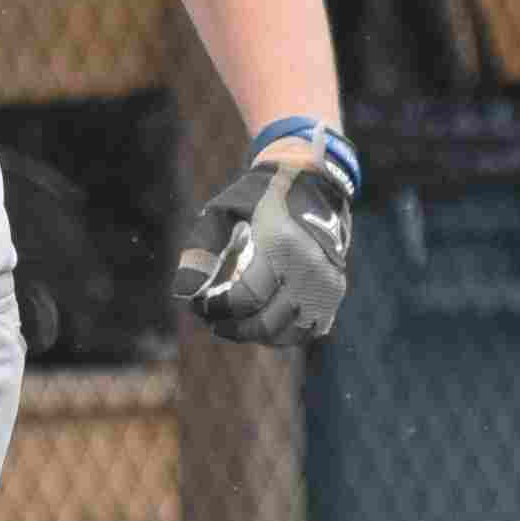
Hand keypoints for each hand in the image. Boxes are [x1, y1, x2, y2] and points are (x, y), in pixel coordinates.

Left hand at [170, 148, 352, 345]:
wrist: (313, 186)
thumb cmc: (258, 199)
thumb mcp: (224, 212)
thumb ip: (202, 250)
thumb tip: (184, 293)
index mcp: (281, 246)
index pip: (246, 298)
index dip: (217, 309)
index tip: (198, 304)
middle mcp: (309, 270)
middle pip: (266, 323)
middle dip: (231, 327)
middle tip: (209, 318)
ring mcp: (326, 285)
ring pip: (285, 334)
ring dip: (253, 334)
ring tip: (230, 321)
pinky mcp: (334, 294)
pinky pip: (305, 332)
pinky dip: (279, 333)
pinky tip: (257, 319)